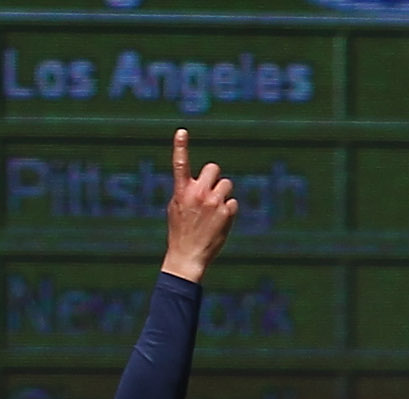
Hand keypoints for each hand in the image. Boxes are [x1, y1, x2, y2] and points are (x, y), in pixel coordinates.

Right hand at [161, 131, 236, 280]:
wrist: (187, 257)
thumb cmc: (180, 233)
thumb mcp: (176, 209)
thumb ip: (186, 192)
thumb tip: (198, 180)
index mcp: (182, 192)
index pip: (180, 164)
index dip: (180, 146)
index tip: (181, 132)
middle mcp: (197, 193)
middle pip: (213, 168)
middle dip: (214, 178)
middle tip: (210, 193)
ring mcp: (213, 202)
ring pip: (226, 184)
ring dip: (223, 195)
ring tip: (213, 213)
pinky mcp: (227, 211)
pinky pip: (232, 202)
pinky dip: (228, 211)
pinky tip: (219, 223)